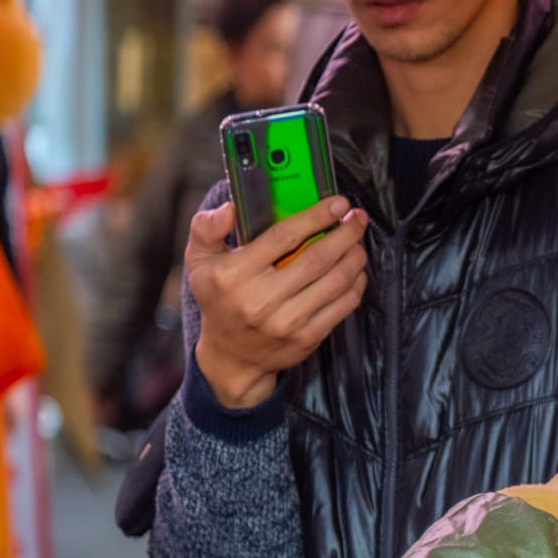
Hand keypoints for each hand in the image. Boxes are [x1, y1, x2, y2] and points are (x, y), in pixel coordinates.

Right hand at [185, 195, 369, 409]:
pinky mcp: (307, 338)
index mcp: (234, 275)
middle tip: (357, 218)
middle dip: (345, 233)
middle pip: (317, 258)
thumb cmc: (219, 298)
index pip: (283, 237)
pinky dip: (356, 283)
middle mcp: (261, 300)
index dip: (316, 217)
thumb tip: (231, 206)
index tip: (337, 203)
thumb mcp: (199, 261)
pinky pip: (343, 305)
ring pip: (336, 281)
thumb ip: (207, 228)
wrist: (231, 355)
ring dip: (355, 257)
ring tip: (358, 242)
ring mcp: (287, 322)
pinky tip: (356, 270)